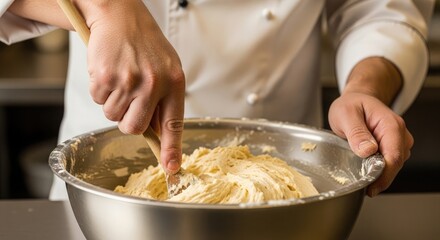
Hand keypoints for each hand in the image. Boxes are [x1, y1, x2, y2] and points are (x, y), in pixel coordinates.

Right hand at [79, 0, 184, 173]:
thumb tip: (158, 133)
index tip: (171, 168)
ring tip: (120, 78)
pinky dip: (100, 90)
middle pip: (134, 127)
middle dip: (127, 120)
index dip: (171, 149)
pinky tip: (109, 71)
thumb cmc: (145, 44)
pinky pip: (98, 100)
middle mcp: (154, 83)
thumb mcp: (166, 68)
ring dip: (113, 102)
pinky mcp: (106, 76)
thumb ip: (164, 99)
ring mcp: (129, 80)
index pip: (174, 123)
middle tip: (128, 101)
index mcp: (174, 82)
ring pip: (113, 115)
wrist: (120, 15)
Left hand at [328, 57, 413, 196]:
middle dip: (380, 178)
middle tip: (362, 187)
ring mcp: (398, 142)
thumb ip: (356, 132)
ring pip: (393, 166)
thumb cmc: (351, 105)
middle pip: (395, 164)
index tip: (370, 187)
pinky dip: (378, 170)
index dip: (383, 175)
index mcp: (390, 125)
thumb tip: (368, 150)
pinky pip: (388, 164)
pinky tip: (366, 172)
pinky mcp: (392, 148)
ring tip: (361, 178)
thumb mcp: (346, 114)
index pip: (393, 156)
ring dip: (379, 175)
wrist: (356, 100)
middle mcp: (399, 134)